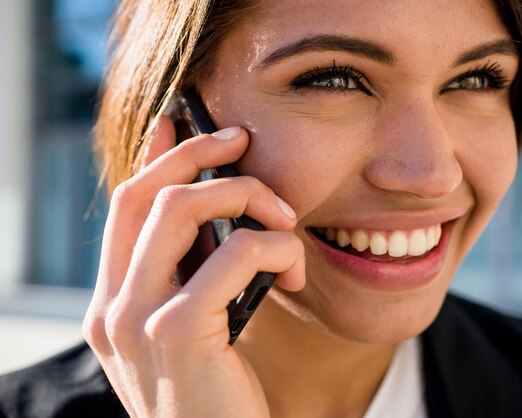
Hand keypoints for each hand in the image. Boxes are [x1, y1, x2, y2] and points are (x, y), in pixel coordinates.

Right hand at [83, 117, 304, 416]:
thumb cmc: (218, 397)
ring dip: (248, 196)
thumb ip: (191, 279)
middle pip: (145, 195)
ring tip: (285, 219)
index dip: (153, 159)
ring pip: (182, 207)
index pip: (123, 210)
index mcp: (113, 306)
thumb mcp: (195, 332)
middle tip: (242, 141)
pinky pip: (237, 252)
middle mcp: (112, 309)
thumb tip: (214, 220)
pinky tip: (295, 267)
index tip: (180, 124)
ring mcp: (138, 320)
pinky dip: (277, 245)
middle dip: (199, 155)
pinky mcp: (180, 332)